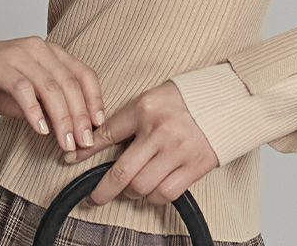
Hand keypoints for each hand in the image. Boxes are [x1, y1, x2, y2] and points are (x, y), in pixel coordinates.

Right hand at [0, 36, 105, 154]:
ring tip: (65, 142)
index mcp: (52, 52)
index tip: (100, 124)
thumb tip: (71, 130)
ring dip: (61, 117)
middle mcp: (39, 49)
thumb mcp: (27, 94)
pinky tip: (40, 129)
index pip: (83, 73)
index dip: (94, 99)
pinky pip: (23, 88)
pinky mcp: (0, 65)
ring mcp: (20, 54)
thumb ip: (47, 106)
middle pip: (69, 83)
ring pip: (50, 86)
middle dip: (80, 115)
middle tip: (84, 142)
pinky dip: (34, 111)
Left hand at [61, 80, 219, 206]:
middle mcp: (160, 131)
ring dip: (132, 193)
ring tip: (130, 189)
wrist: (226, 100)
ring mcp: (178, 150)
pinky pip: (165, 193)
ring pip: (142, 187)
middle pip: (122, 172)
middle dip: (103, 190)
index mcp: (146, 108)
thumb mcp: (152, 99)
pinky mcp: (195, 166)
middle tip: (96, 197)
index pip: (108, 133)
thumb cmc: (185, 99)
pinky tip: (152, 190)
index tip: (70, 159)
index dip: (86, 150)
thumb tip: (97, 138)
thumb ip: (128, 119)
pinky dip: (154, 196)